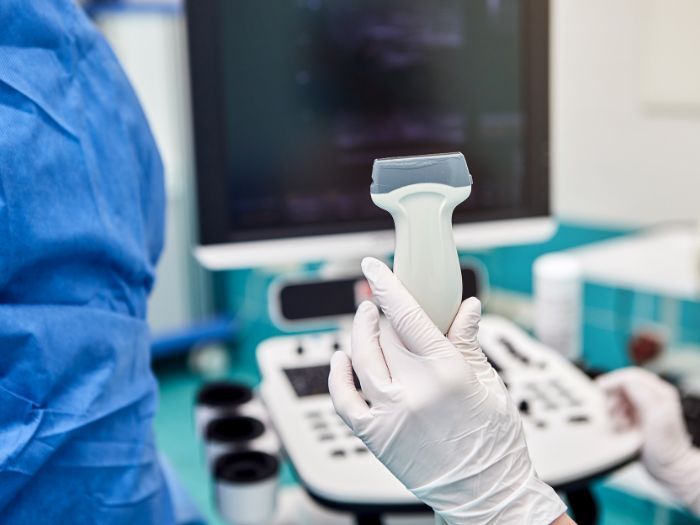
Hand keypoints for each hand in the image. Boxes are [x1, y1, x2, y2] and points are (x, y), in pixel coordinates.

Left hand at [329, 258, 565, 523]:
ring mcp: (389, 414)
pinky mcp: (375, 436)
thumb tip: (466, 307)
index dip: (387, 286)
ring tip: (364, 320)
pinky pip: (343, 400)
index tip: (374, 268)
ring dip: (358, 333)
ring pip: (360, 359)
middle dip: (378, 311)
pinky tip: (341, 359)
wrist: (485, 495)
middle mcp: (413, 390)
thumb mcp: (490, 385)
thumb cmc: (494, 444)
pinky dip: (338, 376)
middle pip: (382, 334)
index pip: (407, 316)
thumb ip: (468, 342)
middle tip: (380, 302)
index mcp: (446, 372)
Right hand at [597, 367, 699, 513]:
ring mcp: (643, 408)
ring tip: (621, 424)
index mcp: (659, 392)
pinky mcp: (635, 418)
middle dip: (612, 399)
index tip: (600, 388)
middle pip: (621, 386)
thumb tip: (626, 382)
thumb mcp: (658, 418)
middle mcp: (651, 398)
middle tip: (612, 412)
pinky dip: (614, 419)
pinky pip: (617, 411)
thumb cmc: (668, 448)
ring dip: (613, 411)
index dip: (612, 380)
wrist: (669, 470)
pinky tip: (622, 428)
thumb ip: (643, 396)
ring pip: (616, 399)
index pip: (630, 376)